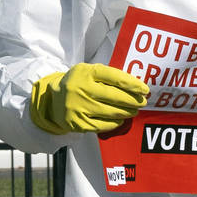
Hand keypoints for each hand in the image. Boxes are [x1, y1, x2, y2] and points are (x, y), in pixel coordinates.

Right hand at [30, 63, 150, 134]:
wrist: (52, 100)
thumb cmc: (77, 83)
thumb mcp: (88, 72)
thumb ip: (108, 76)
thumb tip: (135, 86)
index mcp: (85, 72)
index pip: (115, 77)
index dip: (133, 84)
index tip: (144, 89)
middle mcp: (81, 89)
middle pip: (115, 96)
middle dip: (133, 100)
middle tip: (143, 102)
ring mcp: (79, 107)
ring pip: (111, 112)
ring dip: (127, 112)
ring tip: (134, 111)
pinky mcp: (78, 123)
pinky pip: (103, 125)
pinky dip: (115, 122)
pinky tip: (121, 119)